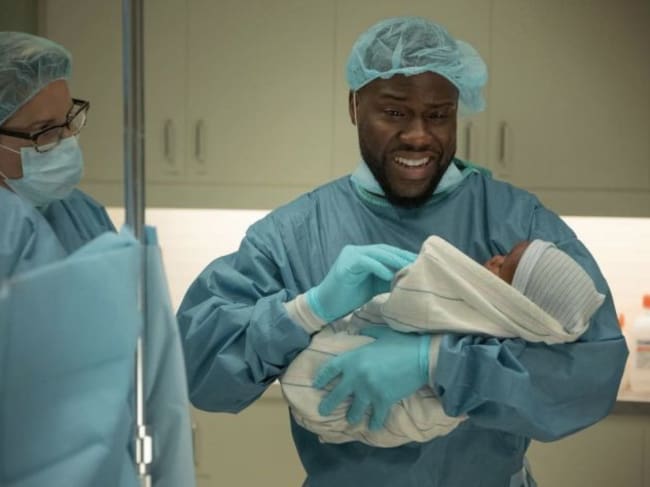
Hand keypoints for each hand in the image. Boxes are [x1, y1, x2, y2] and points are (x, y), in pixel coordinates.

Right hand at [306, 244, 415, 322]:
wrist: (327, 305)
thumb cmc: (350, 297)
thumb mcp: (375, 286)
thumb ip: (389, 279)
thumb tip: (411, 277)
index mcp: (364, 254)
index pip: (388, 251)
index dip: (404, 255)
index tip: (421, 261)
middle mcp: (357, 250)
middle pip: (384, 250)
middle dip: (402, 256)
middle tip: (420, 262)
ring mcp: (350, 255)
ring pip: (377, 254)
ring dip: (394, 261)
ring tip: (409, 267)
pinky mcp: (346, 264)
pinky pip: (366, 262)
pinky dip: (379, 268)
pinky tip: (390, 275)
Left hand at [313, 325, 431, 430]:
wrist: (421, 357)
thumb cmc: (401, 343)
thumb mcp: (380, 333)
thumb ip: (366, 333)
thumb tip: (357, 330)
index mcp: (353, 359)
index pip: (330, 369)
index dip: (321, 378)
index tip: (316, 385)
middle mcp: (356, 377)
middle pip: (336, 395)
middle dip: (328, 405)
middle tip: (322, 411)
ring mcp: (369, 391)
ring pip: (354, 410)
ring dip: (351, 416)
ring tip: (350, 420)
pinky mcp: (383, 401)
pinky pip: (375, 417)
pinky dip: (374, 423)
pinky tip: (371, 428)